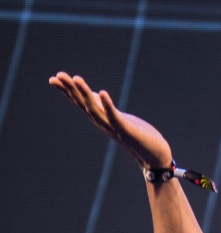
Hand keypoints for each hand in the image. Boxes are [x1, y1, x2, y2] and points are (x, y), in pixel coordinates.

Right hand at [49, 72, 171, 170]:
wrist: (155, 156)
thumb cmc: (138, 136)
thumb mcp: (120, 118)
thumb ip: (106, 108)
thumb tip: (96, 94)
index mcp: (101, 119)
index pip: (81, 103)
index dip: (67, 91)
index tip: (53, 79)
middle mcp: (104, 124)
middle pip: (83, 105)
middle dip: (70, 90)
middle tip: (57, 76)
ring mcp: (114, 128)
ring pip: (95, 110)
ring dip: (85, 94)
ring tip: (76, 78)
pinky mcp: (127, 130)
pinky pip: (114, 117)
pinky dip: (108, 105)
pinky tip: (103, 92)